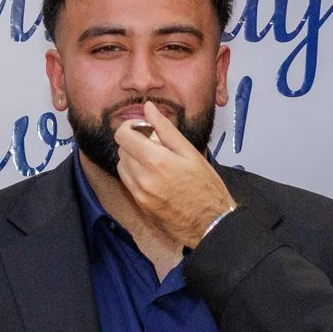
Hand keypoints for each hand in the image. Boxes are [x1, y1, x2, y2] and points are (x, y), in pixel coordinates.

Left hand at [113, 108, 235, 250]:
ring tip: (157, 161)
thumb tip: (148, 108)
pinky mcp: (139, 204)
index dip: (131, 126)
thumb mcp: (190, 153)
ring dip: (133, 158)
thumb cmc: (206, 187)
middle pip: (122, 149)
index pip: (122, 135)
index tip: (144, 127)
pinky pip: (127, 181)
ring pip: (122, 165)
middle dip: (134, 142)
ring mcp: (138, 193)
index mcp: (156, 161)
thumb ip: (166, 129)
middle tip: (156, 144)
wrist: (210, 223)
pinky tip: (154, 175)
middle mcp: (141, 178)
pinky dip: (135, 173)